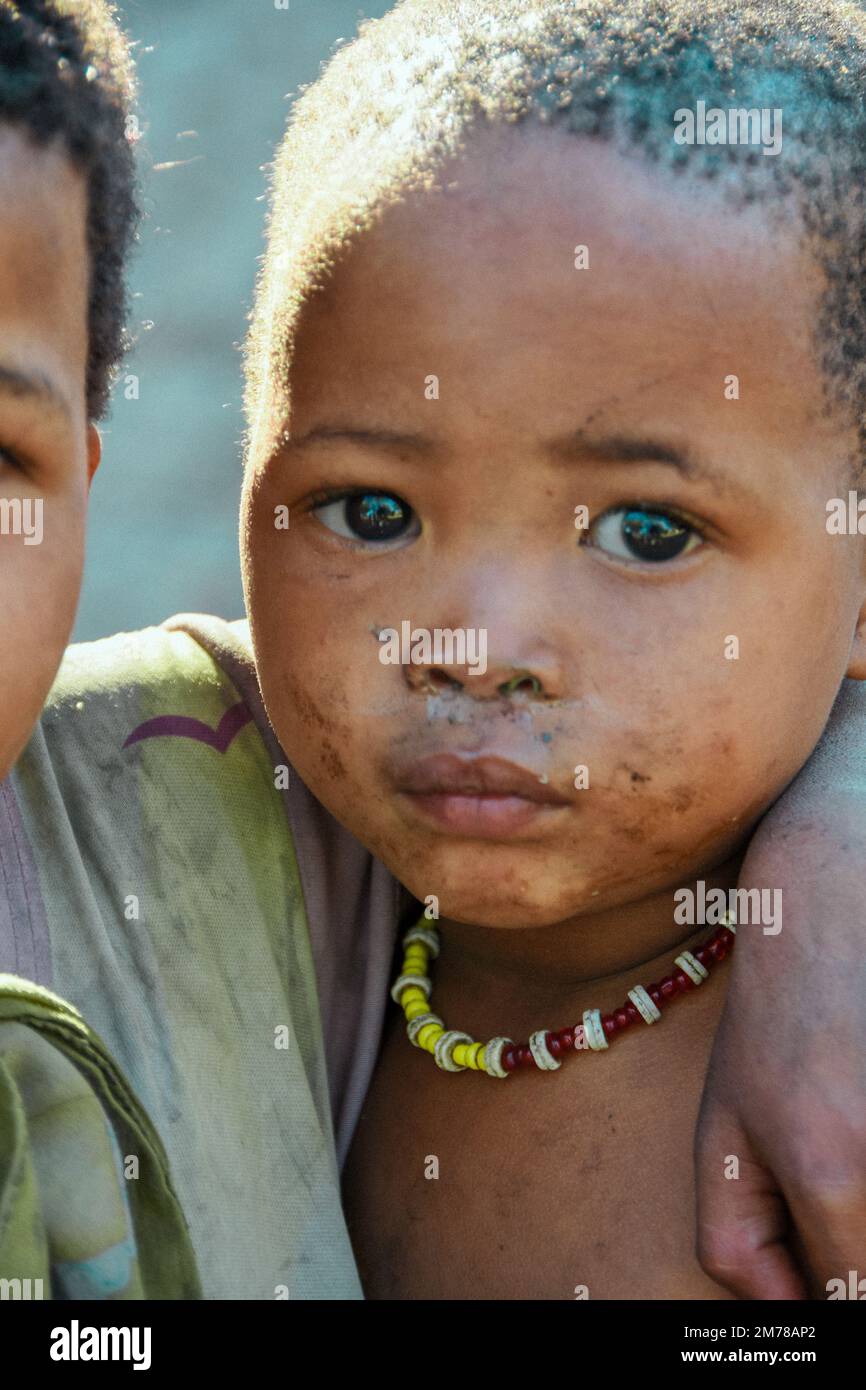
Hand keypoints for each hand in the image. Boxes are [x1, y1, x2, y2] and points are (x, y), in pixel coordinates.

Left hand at [695, 787, 865, 1298]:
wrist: (834, 912)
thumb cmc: (772, 1024)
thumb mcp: (722, 1131)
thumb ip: (738, 1244)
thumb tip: (792, 1317)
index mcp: (831, 1172)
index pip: (856, 1306)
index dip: (834, 1300)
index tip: (823, 1270)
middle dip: (855, 1254)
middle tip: (832, 1190)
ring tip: (845, 1133)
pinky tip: (862, 1115)